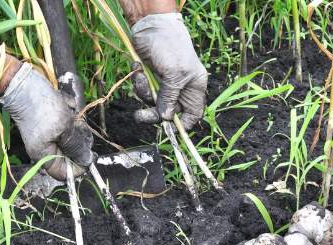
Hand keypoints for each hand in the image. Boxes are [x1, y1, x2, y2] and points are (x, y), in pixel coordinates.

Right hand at [0, 64, 92, 179]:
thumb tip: (87, 161)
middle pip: (70, 154)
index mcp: (44, 156)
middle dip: (78, 140)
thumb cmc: (42, 108)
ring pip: (71, 137)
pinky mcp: (50, 122)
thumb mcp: (64, 128)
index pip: (64, 173)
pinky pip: (67, 124)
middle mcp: (45, 149)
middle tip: (78, 126)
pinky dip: (69, 115)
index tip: (90, 154)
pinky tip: (65, 105)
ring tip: (69, 112)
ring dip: (74, 124)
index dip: (79, 167)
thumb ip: (76, 146)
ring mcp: (47, 135)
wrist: (23, 84)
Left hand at [130, 13, 207, 129]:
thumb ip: (170, 98)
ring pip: (153, 102)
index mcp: (195, 87)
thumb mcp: (174, 74)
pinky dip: (138, 82)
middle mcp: (181, 87)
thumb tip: (166, 118)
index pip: (193, 113)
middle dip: (154, 113)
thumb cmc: (170, 46)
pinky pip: (144, 90)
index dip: (183, 124)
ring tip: (140, 77)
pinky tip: (138, 69)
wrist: (152, 26)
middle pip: (169, 112)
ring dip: (143, 92)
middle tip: (140, 116)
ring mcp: (165, 83)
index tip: (169, 130)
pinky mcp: (151, 77)